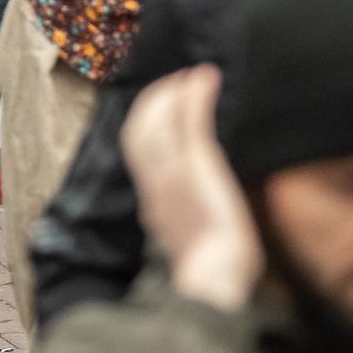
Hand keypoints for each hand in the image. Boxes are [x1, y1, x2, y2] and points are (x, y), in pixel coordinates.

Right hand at [121, 66, 262, 310]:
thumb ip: (178, 221)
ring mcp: (171, 171)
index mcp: (150, 201)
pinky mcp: (194, 166)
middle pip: (139, 128)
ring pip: (159, 119)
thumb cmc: (210, 270)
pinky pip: (189, 120)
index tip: (161, 106)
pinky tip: (205, 78)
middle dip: (154, 100)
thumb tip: (180, 218)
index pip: (138, 151)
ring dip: (173, 91)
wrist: (215, 277)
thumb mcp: (185, 241)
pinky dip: (194, 95)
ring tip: (192, 75)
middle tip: (176, 80)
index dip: (146, 124)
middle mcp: (154, 181)